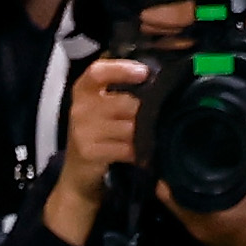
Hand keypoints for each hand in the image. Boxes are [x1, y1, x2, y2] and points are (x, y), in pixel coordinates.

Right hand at [44, 56, 148, 245]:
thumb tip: (154, 81)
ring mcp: (83, 130)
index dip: (121, 69)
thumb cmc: (96, 137)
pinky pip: (126, 149)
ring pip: (129, 127)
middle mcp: (80, 108)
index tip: (145, 72)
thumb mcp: (100, 111)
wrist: (78, 176)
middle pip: (124, 102)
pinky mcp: (91, 152)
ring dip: (148, 133)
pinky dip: (142, 153)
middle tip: (167, 114)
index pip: (98, 72)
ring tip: (162, 135)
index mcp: (82, 91)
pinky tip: (150, 155)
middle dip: (148, 110)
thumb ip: (118, 95)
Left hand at [166, 137, 245, 245]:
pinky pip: (185, 202)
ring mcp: (193, 224)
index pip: (168, 183)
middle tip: (175, 140)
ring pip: (174, 195)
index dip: (165, 159)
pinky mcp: (199, 227)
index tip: (168, 138)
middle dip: (170, 165)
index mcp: (203, 211)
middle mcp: (191, 218)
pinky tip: (197, 173)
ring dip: (177, 177)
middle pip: (167, 187)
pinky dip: (187, 188)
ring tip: (183, 152)